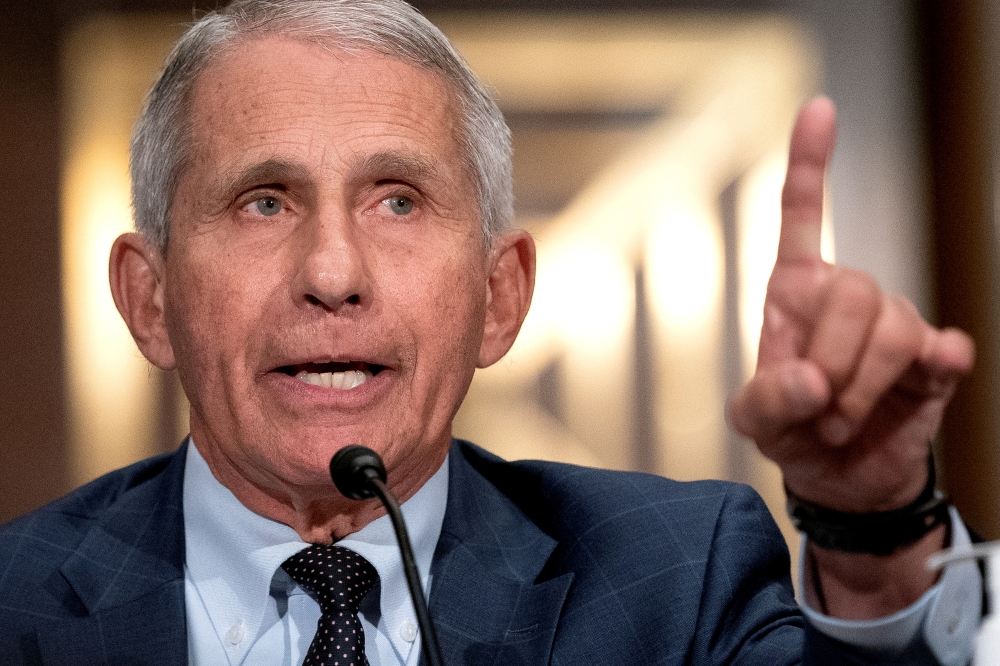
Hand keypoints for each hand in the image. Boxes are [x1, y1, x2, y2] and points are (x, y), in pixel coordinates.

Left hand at [730, 97, 973, 513]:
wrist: (840, 480)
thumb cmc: (789, 434)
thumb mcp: (755, 423)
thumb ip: (766, 401)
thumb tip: (809, 381)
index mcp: (793, 297)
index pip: (800, 218)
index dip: (809, 164)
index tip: (819, 108)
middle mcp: (845, 299)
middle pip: (855, 288)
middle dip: (832, 360)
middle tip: (817, 410)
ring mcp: (893, 326)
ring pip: (893, 326)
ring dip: (862, 387)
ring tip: (840, 421)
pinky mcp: (933, 361)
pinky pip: (945, 348)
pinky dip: (933, 367)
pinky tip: (929, 376)